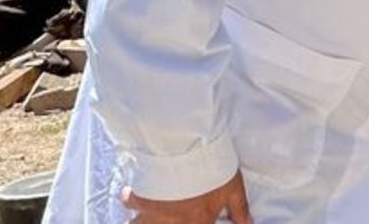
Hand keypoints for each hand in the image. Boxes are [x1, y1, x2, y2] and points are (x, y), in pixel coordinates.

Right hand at [122, 170, 251, 223]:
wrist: (186, 152)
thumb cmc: (213, 172)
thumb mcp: (234, 189)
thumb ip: (239, 210)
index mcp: (198, 223)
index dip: (196, 221)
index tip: (191, 219)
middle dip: (160, 221)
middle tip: (163, 214)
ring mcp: (153, 213)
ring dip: (139, 221)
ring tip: (139, 217)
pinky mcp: (139, 197)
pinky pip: (128, 202)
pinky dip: (128, 198)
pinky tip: (128, 193)